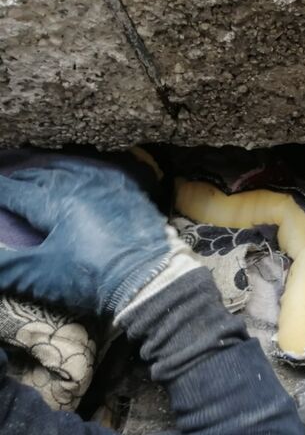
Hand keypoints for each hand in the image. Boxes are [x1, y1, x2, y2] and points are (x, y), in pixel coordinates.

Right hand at [0, 159, 170, 314]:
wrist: (149, 279)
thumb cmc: (91, 278)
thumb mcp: (39, 275)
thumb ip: (4, 264)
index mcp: (54, 201)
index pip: (16, 191)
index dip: (0, 191)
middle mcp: (81, 183)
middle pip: (44, 174)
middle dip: (22, 175)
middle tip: (11, 178)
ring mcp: (111, 184)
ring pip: (74, 167)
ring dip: (53, 168)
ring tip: (41, 170)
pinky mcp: (133, 191)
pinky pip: (106, 169)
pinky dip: (88, 168)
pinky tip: (87, 170)